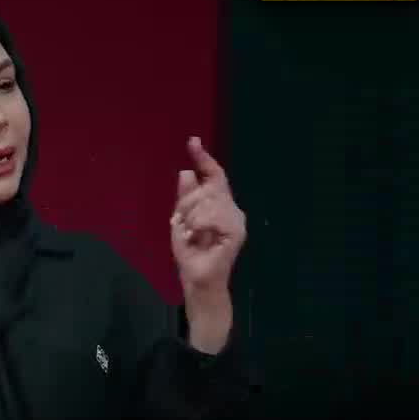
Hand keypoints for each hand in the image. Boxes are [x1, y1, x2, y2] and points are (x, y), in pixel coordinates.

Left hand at [171, 136, 246, 295]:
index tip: (192, 141)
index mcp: (220, 204)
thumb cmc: (191, 252)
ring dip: (191, 217)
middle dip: (187, 203)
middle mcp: (232, 209)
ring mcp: (236, 219)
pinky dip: (198, 225)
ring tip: (191, 233)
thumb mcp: (181, 220)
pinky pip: (211, 215)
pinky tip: (198, 236)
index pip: (214, 176)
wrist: (197, 278)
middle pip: (207, 186)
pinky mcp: (236, 231)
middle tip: (182, 224)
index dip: (203, 158)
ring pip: (207, 200)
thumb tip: (186, 171)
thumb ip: (185, 198)